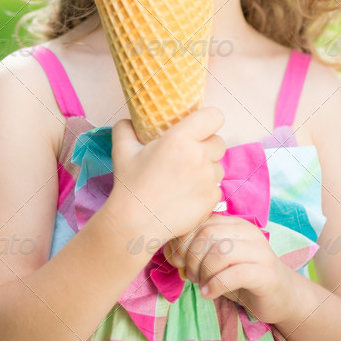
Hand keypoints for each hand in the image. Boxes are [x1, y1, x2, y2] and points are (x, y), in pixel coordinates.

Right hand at [107, 108, 225, 246]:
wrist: (136, 223)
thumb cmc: (130, 186)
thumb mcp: (122, 151)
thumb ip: (126, 129)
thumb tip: (130, 120)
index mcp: (180, 139)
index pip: (213, 116)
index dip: (209, 119)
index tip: (199, 126)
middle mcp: (199, 156)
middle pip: (218, 141)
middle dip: (206, 145)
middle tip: (188, 154)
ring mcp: (209, 179)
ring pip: (218, 165)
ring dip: (207, 168)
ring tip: (185, 177)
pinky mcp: (213, 198)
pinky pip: (216, 186)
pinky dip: (206, 189)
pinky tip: (187, 194)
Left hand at [165, 214, 291, 324]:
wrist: (281, 296)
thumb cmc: (243, 278)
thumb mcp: (217, 261)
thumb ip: (197, 251)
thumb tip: (169, 251)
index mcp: (234, 223)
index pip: (201, 220)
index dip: (182, 240)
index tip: (177, 260)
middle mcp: (248, 231)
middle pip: (207, 234)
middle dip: (191, 257)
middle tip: (191, 276)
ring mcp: (259, 251)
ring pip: (220, 252)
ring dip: (203, 272)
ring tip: (202, 285)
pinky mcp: (265, 273)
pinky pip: (233, 274)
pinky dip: (215, 285)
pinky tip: (210, 294)